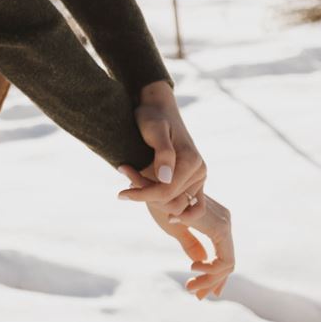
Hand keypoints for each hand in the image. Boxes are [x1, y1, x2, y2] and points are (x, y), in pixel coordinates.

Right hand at [117, 164, 233, 299]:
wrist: (155, 185)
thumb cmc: (161, 202)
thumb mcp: (176, 229)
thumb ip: (191, 246)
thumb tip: (200, 262)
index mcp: (216, 221)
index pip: (223, 257)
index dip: (212, 277)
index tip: (193, 287)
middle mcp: (225, 221)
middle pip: (227, 263)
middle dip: (211, 282)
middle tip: (193, 294)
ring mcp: (225, 224)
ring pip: (228, 266)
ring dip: (210, 280)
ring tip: (190, 286)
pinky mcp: (221, 230)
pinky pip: (225, 261)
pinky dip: (212, 272)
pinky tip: (191, 269)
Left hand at [119, 83, 206, 220]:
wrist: (158, 108)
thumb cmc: (153, 116)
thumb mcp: (154, 129)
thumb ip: (163, 153)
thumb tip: (166, 179)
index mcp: (192, 161)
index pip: (166, 192)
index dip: (142, 195)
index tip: (121, 193)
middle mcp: (199, 172)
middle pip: (170, 202)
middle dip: (146, 196)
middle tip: (125, 181)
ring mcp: (198, 178)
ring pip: (176, 206)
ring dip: (153, 200)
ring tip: (132, 182)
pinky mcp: (194, 181)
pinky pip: (192, 207)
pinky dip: (177, 212)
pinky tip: (162, 213)